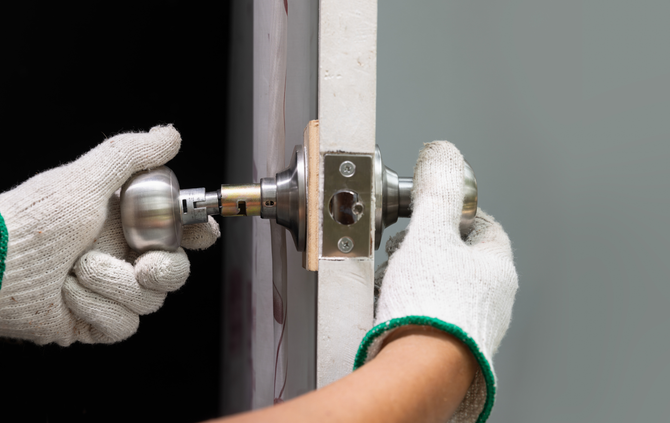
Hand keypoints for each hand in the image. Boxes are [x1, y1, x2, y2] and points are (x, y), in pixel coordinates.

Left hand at [0, 125, 219, 345]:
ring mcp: (109, 292)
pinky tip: (69, 295)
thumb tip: (170, 135)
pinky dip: (97, 309)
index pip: (176, 229)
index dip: (195, 233)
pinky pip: (124, 325)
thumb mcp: (83, 180)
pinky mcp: (95, 322)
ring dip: (114, 285)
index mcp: (124, 224)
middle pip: (175, 271)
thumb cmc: (32, 220)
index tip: (202, 233)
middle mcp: (121, 257)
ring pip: (151, 301)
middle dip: (166, 270)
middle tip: (146, 266)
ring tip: (78, 269)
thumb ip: (131, 155)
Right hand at [356, 142, 517, 421]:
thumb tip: (444, 156)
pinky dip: (417, 305)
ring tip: (397, 276)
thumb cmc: (434, 307)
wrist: (422, 368)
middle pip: (467, 260)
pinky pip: (437, 315)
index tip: (441, 212)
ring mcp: (475, 325)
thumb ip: (436, 195)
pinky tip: (395, 306)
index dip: (462, 216)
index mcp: (497, 268)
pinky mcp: (453, 347)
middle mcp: (493, 299)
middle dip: (435, 248)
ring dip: (424, 278)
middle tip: (410, 245)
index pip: (488, 228)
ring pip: (451, 289)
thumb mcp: (430, 235)